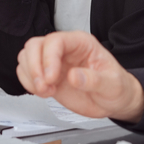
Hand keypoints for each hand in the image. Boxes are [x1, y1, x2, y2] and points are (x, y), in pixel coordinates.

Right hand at [16, 31, 143, 120]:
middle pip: (35, 45)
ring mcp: (54, 63)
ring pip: (27, 57)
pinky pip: (26, 72)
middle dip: (34, 67)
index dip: (48, 58)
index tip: (51, 78)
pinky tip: (43, 92)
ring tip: (46, 91)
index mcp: (81, 43)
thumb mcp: (113, 85)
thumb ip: (94, 80)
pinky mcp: (47, 77)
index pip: (55, 41)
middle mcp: (65, 50)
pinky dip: (28, 83)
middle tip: (44, 86)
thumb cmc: (117, 88)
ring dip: (30, 76)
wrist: (115, 102)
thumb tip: (74, 76)